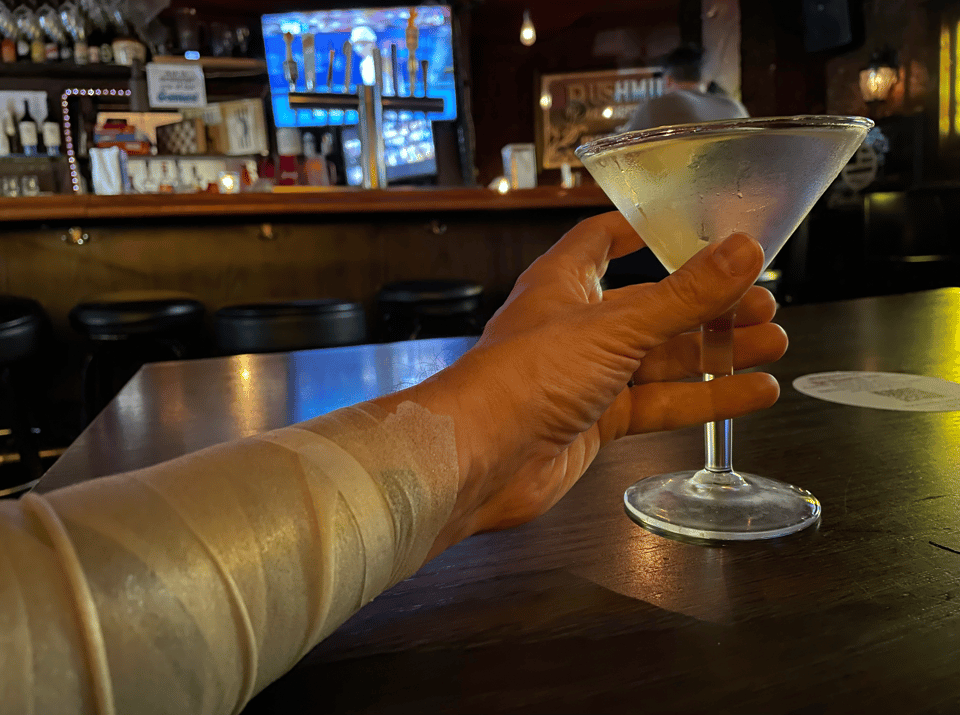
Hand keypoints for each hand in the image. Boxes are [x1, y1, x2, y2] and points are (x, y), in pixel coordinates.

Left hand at [379, 212, 787, 555]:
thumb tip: (743, 252)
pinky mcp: (598, 423)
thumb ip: (684, 296)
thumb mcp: (616, 328)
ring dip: (716, 353)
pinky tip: (750, 393)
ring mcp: (587, 377)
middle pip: (652, 307)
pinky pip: (661, 404)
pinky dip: (704, 399)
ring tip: (773, 343)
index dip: (641, 228)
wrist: (482, 459)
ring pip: (663, 359)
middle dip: (707, 305)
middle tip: (761, 303)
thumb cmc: (524, 377)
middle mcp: (576, 327)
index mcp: (565, 283)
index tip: (685, 222)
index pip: (602, 241)